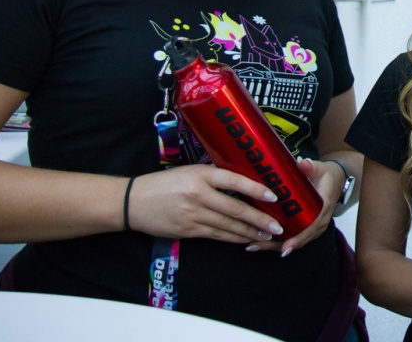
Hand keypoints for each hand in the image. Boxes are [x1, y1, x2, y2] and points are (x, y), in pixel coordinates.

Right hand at [125, 165, 284, 243]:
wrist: (133, 202)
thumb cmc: (164, 183)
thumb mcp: (189, 172)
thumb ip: (213, 177)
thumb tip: (242, 183)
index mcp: (201, 175)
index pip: (234, 181)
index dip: (256, 189)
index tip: (274, 196)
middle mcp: (199, 195)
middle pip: (236, 209)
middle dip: (260, 219)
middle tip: (278, 225)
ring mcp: (193, 215)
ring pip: (228, 226)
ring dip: (250, 232)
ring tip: (267, 234)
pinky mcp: (188, 231)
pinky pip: (216, 236)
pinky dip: (233, 238)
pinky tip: (245, 239)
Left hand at [249, 158, 339, 256]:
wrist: (336, 181)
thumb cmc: (325, 175)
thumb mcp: (320, 168)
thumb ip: (311, 167)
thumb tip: (303, 163)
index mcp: (323, 207)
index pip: (311, 225)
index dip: (298, 237)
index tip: (285, 247)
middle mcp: (320, 221)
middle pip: (300, 238)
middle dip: (278, 245)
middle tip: (256, 245)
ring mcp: (316, 227)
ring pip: (297, 241)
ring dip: (275, 246)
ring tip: (254, 246)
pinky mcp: (310, 228)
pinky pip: (296, 239)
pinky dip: (279, 242)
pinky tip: (261, 243)